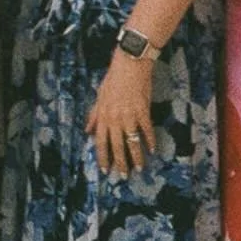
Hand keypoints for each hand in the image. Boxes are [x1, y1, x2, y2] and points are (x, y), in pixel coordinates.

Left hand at [86, 51, 154, 176]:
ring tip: (139, 169)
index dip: (103, 157)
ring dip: (136, 156)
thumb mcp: (99, 97)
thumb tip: (88, 130)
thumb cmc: (113, 79)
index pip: (101, 141)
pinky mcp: (143, 111)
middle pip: (116, 146)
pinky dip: (150, 141)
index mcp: (103, 115)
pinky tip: (153, 150)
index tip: (105, 169)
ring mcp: (129, 115)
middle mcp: (114, 118)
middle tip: (123, 176)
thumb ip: (94, 115)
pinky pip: (146, 130)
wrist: (129, 64)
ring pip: (132, 141)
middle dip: (120, 163)